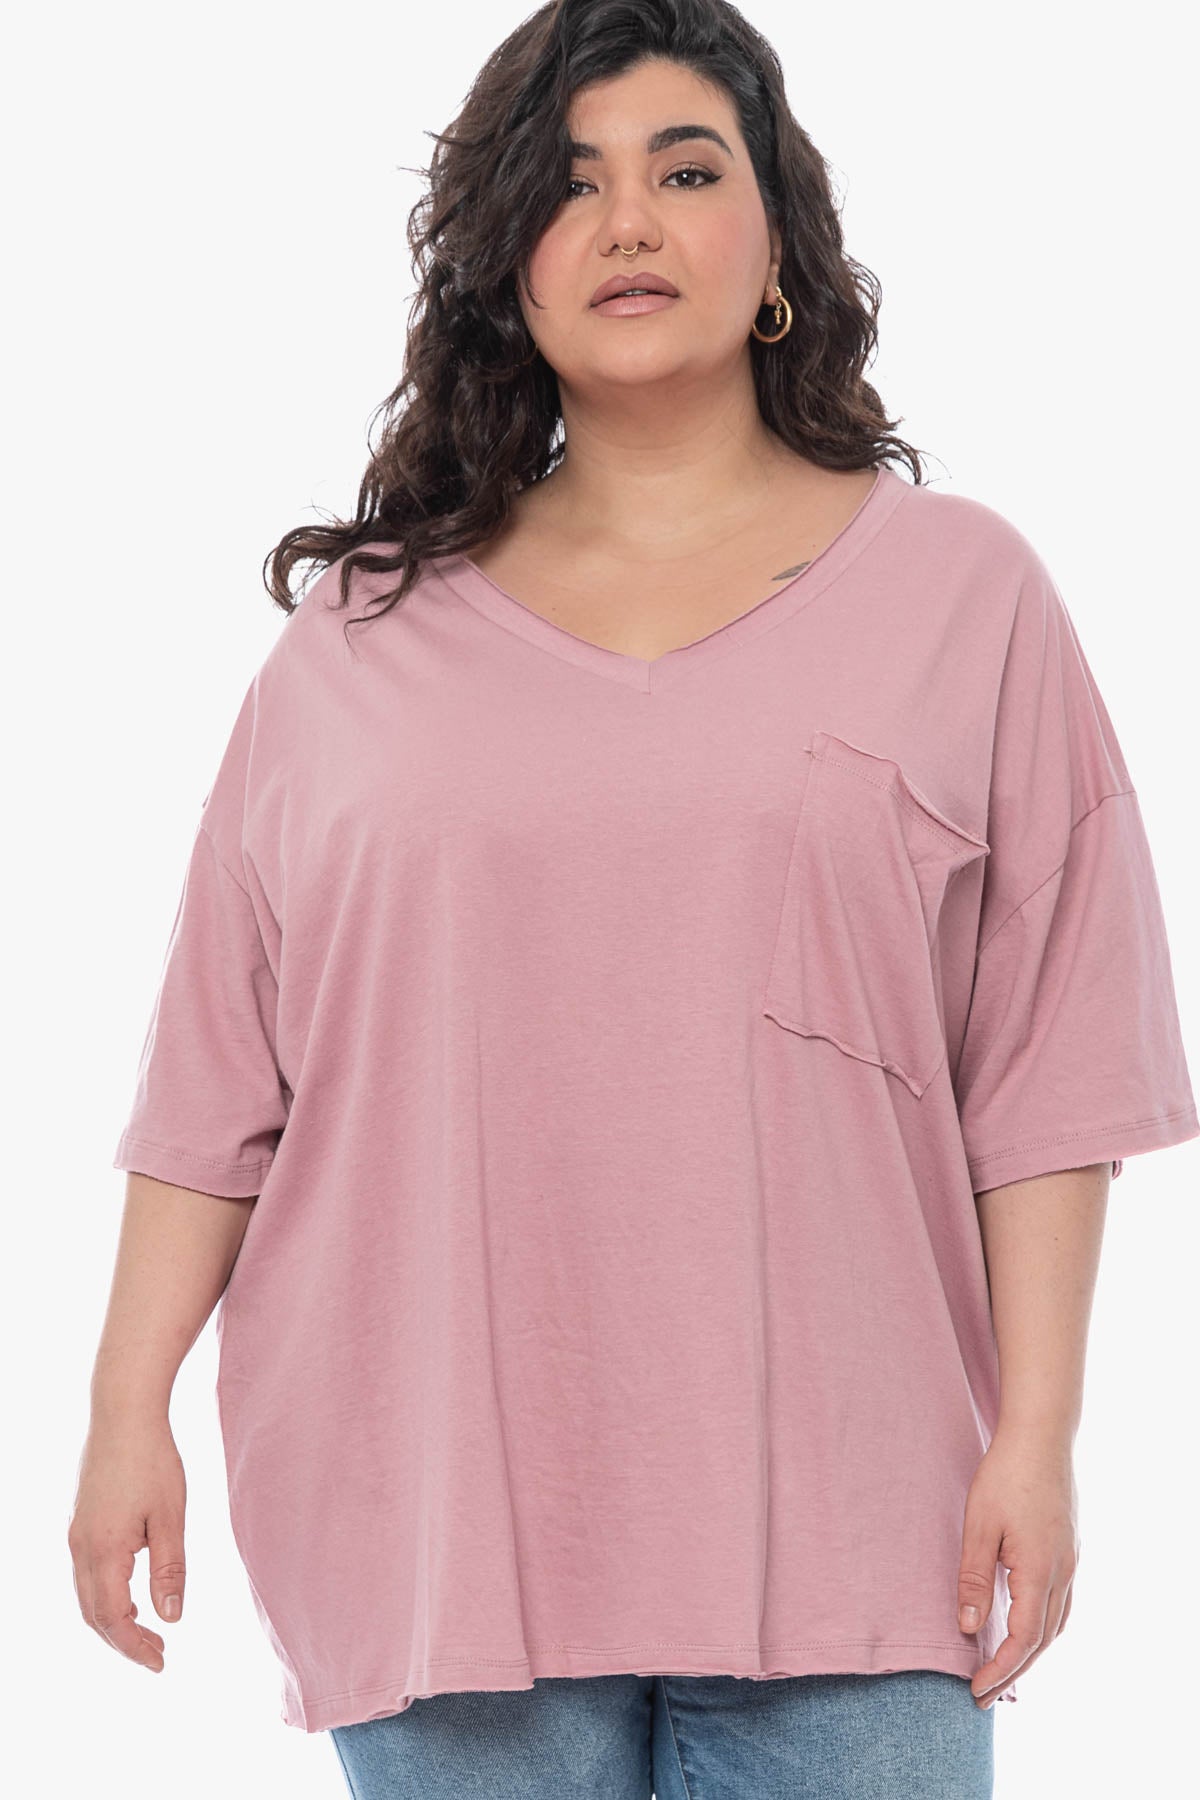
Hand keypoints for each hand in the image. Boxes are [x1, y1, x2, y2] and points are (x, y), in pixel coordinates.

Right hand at [67, 1416, 187, 1672]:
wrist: (123, 1413)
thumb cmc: (153, 1460)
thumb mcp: (170, 1517)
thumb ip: (170, 1569)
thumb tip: (170, 1618)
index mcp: (104, 1550)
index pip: (115, 1618)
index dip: (135, 1647)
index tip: (161, 1662)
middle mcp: (81, 1547)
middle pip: (94, 1614)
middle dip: (123, 1641)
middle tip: (158, 1655)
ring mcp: (77, 1534)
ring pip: (87, 1596)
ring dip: (114, 1620)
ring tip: (147, 1631)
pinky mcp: (80, 1522)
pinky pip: (87, 1575)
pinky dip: (106, 1597)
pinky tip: (132, 1594)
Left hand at [956, 1424, 1079, 1708]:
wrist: (1041, 1435)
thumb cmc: (1005, 1474)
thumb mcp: (978, 1525)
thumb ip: (974, 1578)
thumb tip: (969, 1628)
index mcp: (1041, 1570)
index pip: (1024, 1639)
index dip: (1001, 1669)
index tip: (975, 1690)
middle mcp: (1064, 1572)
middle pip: (1043, 1640)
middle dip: (1013, 1671)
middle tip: (984, 1696)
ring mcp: (1071, 1561)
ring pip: (1056, 1624)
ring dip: (1031, 1652)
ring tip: (1001, 1671)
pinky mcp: (1069, 1549)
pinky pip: (1060, 1603)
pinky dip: (1042, 1627)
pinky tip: (1023, 1626)